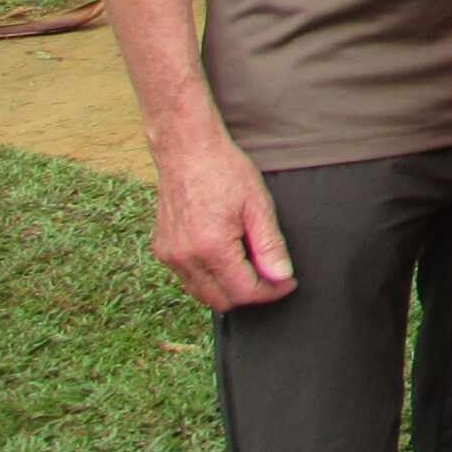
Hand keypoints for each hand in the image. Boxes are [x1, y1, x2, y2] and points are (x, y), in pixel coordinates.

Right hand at [150, 132, 295, 310]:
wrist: (187, 150)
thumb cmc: (224, 171)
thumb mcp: (258, 205)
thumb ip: (270, 245)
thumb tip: (281, 276)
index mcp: (211, 248)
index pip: (244, 291)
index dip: (271, 291)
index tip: (289, 282)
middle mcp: (185, 258)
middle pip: (221, 301)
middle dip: (251, 294)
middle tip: (273, 276)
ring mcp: (170, 256)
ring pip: (202, 294)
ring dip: (229, 289)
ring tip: (252, 265)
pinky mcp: (163, 250)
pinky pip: (188, 279)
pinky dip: (210, 278)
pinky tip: (228, 258)